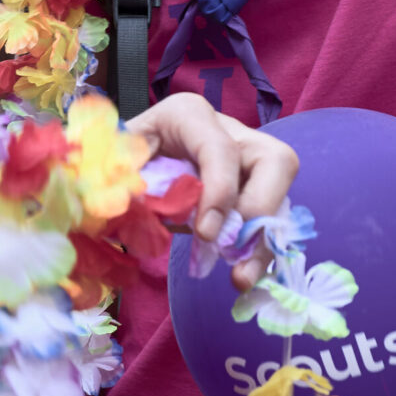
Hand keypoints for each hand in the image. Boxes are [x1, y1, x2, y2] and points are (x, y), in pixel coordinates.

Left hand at [128, 92, 298, 289]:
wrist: (129, 157)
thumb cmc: (122, 153)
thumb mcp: (114, 156)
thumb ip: (121, 175)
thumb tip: (129, 202)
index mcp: (190, 115)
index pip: (221, 148)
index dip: (220, 191)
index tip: (205, 234)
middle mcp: (232, 133)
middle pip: (276, 161)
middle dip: (260, 210)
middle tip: (230, 250)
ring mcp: (249, 162)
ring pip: (281, 195)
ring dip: (264, 242)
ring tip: (240, 279)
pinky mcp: (254, 191)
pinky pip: (272, 220)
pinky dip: (260, 250)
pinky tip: (244, 276)